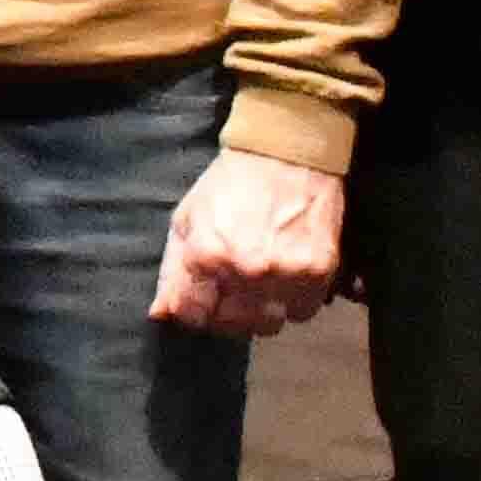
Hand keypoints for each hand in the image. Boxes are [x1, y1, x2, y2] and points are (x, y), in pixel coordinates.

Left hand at [149, 149, 346, 339]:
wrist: (285, 154)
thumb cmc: (230, 185)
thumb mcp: (187, 219)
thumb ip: (172, 271)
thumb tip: (160, 314)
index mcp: (206, 256)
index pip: (194, 316)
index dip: (195, 312)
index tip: (202, 302)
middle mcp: (246, 270)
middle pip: (233, 326)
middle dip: (228, 314)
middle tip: (232, 292)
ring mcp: (285, 272)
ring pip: (271, 324)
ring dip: (262, 312)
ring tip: (260, 284)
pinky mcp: (320, 270)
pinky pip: (304, 311)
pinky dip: (295, 302)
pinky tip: (286, 278)